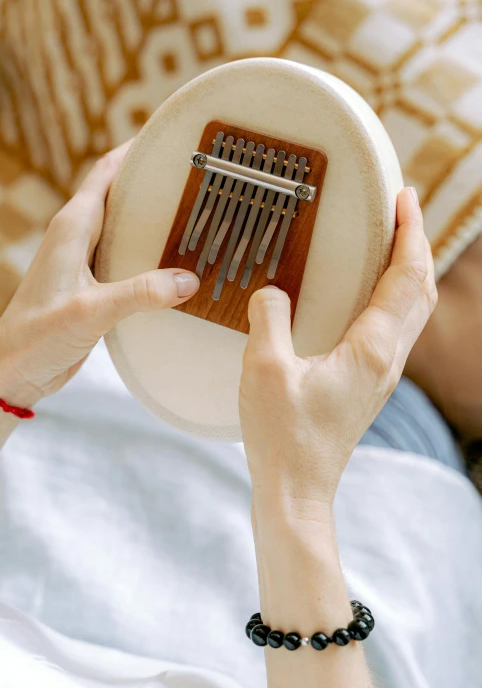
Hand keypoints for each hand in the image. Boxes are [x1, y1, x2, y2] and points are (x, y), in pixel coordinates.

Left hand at [0, 140, 199, 408]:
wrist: (15, 370)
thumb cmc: (37, 336)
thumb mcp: (91, 312)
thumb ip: (140, 293)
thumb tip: (189, 279)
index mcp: (72, 228)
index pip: (106, 172)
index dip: (135, 150)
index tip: (170, 139)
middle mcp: (78, 237)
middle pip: (120, 194)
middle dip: (154, 182)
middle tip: (197, 177)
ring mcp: (85, 260)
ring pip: (125, 225)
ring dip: (154, 218)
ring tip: (196, 214)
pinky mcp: (93, 283)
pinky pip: (126, 256)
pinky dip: (150, 251)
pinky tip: (176, 262)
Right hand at [239, 187, 436, 509]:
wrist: (297, 489)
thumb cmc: (284, 437)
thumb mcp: (265, 368)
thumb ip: (270, 318)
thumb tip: (272, 291)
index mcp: (372, 349)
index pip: (405, 278)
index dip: (410, 233)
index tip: (405, 198)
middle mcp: (387, 359)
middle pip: (420, 291)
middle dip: (417, 245)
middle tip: (403, 210)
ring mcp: (381, 374)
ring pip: (412, 311)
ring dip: (409, 271)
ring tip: (392, 242)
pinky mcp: (368, 384)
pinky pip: (394, 328)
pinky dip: (393, 297)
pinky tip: (368, 294)